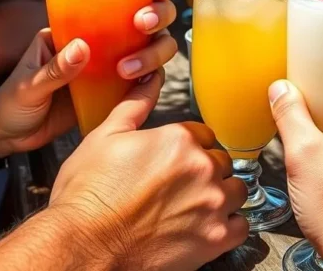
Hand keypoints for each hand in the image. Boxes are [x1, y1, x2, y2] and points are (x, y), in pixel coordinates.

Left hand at [0, 0, 177, 157]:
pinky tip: (149, 84)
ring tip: (129, 71)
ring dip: (153, 52)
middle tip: (145, 24)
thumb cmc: (11, 103)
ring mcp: (110, 64)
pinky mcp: (116, 91)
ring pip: (151, 46)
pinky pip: (145, 80)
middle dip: (157, 15)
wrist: (11, 139)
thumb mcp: (28, 85)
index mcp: (72, 27)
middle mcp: (98, 40)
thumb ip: (55, 69)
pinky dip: (152, 79)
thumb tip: (82, 47)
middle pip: (144, 17)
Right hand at [49, 80, 247, 270]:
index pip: (203, 135)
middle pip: (221, 161)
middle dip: (204, 172)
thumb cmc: (87, 197)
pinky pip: (241, 226)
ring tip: (193, 206)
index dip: (187, 148)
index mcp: (178, 139)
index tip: (174, 163)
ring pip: (235, 190)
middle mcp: (201, 168)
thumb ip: (135, 104)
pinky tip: (207, 227)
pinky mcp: (215, 238)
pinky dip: (228, 226)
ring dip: (220, 196)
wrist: (81, 246)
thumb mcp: (104, 137)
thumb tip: (150, 77)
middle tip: (178, 187)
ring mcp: (211, 204)